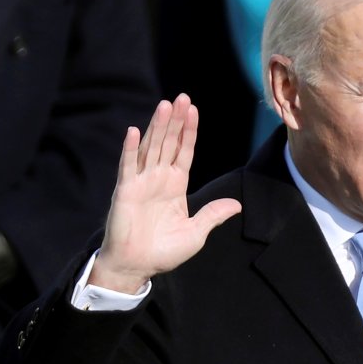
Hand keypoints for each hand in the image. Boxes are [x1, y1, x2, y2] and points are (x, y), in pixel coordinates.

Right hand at [89, 94, 240, 293]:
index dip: (189, 132)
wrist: (137, 266)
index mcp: (175, 186)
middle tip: (182, 97)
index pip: (184, 152)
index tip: (194, 110)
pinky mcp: (125, 191)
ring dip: (157, 127)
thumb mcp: (196, 233)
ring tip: (165, 105)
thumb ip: (213, 215)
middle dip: (176, 121)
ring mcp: (141, 183)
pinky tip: (135, 131)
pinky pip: (128, 166)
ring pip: (151, 148)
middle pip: (169, 143)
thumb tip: (237, 205)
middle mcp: (158, 179)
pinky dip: (131, 149)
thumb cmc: (164, 251)